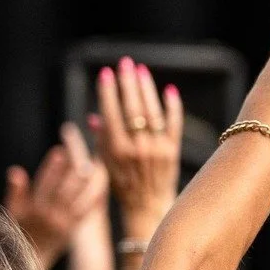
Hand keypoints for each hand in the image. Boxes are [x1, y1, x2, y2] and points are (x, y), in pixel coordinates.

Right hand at [5, 122, 109, 269]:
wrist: (30, 258)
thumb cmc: (19, 230)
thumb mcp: (12, 211)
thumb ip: (16, 191)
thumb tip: (15, 170)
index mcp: (33, 210)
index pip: (44, 184)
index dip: (52, 167)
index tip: (59, 150)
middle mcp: (50, 217)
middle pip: (65, 189)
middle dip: (74, 171)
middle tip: (83, 153)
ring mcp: (64, 224)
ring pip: (81, 199)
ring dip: (90, 182)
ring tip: (97, 164)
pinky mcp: (74, 229)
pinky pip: (88, 211)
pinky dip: (95, 197)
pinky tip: (102, 183)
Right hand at [91, 56, 184, 237]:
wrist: (147, 206)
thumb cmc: (123, 184)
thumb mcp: (105, 163)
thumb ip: (101, 139)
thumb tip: (95, 116)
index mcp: (117, 150)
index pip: (111, 114)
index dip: (108, 92)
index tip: (106, 73)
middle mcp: (137, 148)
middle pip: (133, 108)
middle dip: (128, 83)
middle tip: (125, 63)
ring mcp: (157, 149)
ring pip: (152, 112)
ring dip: (147, 89)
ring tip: (141, 71)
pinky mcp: (173, 151)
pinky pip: (174, 124)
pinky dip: (172, 107)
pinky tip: (168, 90)